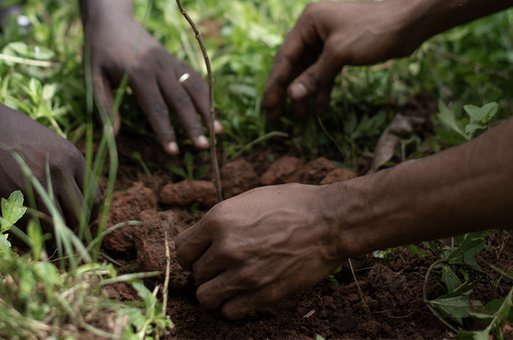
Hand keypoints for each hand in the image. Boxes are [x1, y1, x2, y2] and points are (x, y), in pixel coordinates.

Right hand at [0, 107, 92, 227]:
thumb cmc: (18, 135)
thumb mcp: (53, 145)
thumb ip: (67, 169)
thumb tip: (79, 200)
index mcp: (74, 158)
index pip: (94, 197)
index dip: (90, 215)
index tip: (82, 223)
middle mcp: (62, 171)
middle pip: (81, 215)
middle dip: (75, 229)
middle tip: (66, 234)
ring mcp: (40, 182)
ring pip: (59, 223)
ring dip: (55, 234)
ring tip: (48, 236)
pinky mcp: (17, 193)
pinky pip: (33, 223)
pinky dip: (33, 231)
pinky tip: (30, 228)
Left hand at [88, 14, 220, 154]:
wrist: (111, 17)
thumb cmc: (98, 50)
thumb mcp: (92, 76)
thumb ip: (103, 106)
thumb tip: (112, 137)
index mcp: (137, 73)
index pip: (155, 107)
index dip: (165, 131)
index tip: (173, 151)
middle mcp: (158, 67)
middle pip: (180, 100)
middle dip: (193, 125)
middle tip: (204, 147)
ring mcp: (169, 61)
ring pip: (194, 88)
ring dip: (207, 110)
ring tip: (219, 132)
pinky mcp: (174, 59)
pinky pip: (195, 77)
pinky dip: (206, 94)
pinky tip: (213, 110)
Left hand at [175, 184, 344, 318]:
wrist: (330, 221)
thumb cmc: (293, 204)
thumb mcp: (249, 200)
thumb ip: (223, 220)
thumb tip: (205, 237)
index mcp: (219, 218)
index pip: (182, 249)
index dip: (191, 254)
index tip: (202, 256)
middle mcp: (226, 247)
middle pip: (195, 273)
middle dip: (206, 272)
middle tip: (222, 268)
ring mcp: (244, 273)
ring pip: (206, 297)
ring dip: (214, 293)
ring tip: (228, 286)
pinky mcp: (263, 293)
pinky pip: (230, 312)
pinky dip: (233, 307)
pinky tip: (243, 295)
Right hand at [261, 0, 417, 120]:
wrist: (409, 22)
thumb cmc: (373, 31)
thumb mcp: (340, 53)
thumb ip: (315, 76)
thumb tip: (292, 96)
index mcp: (309, 22)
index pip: (286, 56)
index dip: (276, 84)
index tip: (268, 107)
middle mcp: (315, 29)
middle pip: (295, 65)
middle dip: (287, 92)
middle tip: (275, 117)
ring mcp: (329, 40)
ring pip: (311, 71)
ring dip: (306, 94)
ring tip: (300, 119)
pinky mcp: (343, 50)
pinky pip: (327, 72)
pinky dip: (323, 89)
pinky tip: (321, 109)